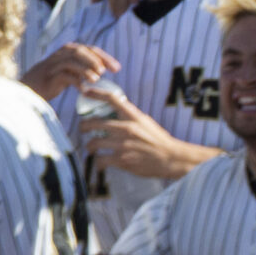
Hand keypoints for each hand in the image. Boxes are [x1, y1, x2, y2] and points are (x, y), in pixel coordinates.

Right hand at [21, 42, 117, 101]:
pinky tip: (83, 90)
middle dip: (96, 60)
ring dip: (86, 69)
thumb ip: (82, 68)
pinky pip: (63, 75)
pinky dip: (75, 81)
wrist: (28, 90)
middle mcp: (59, 55)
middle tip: (108, 72)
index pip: (89, 49)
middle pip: (80, 51)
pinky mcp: (47, 76)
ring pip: (71, 60)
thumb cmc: (50, 82)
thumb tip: (103, 70)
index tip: (117, 68)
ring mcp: (52, 65)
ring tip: (96, 79)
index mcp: (66, 52)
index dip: (104, 57)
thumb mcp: (69, 72)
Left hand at [80, 86, 197, 179]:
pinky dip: (98, 163)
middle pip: (93, 123)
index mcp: (134, 117)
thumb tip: (116, 112)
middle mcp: (126, 129)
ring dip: (89, 146)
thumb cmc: (160, 141)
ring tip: (91, 148)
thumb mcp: (147, 123)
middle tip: (83, 129)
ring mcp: (123, 145)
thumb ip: (131, 118)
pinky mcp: (122, 160)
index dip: (95, 93)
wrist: (172, 159)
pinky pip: (100, 160)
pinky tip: (100, 163)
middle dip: (83, 126)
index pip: (111, 99)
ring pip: (93, 143)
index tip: (85, 91)